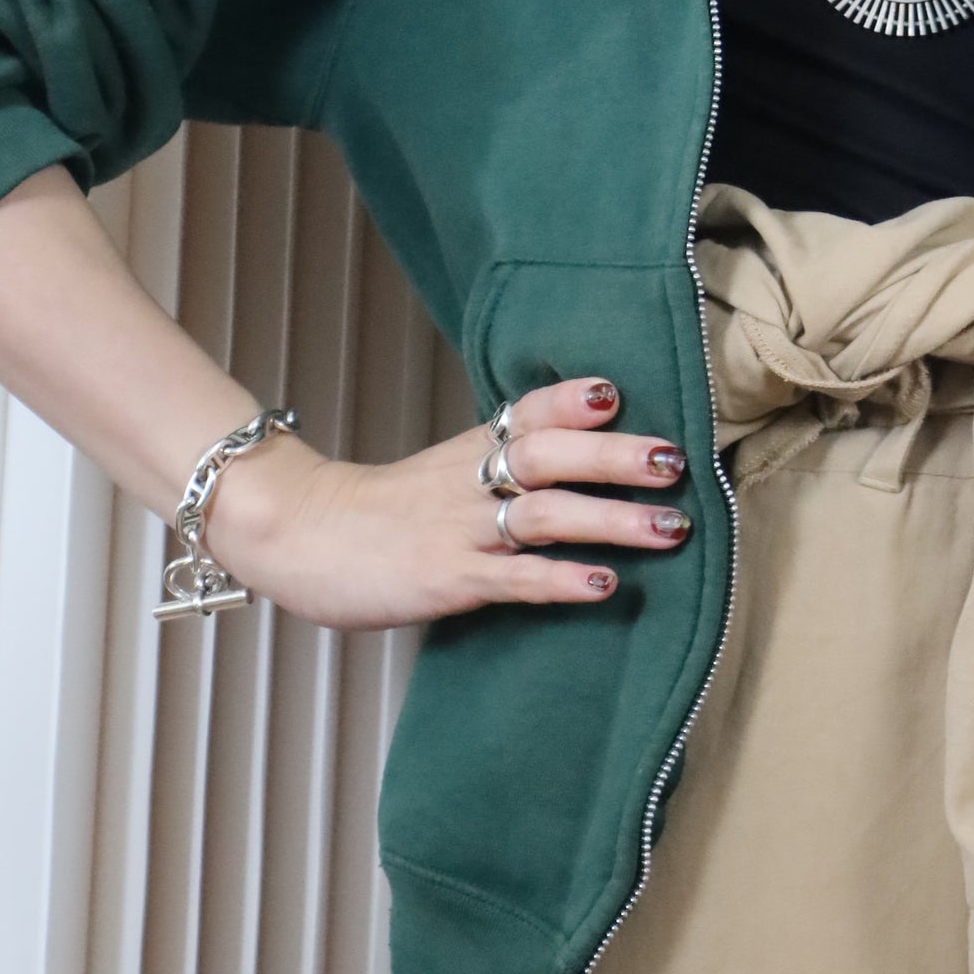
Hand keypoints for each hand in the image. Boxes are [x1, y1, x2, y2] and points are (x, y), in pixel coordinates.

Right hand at [201, 375, 695, 631]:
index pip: (529, 411)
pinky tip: (604, 584)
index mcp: (473, 449)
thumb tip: (584, 453)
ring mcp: (459, 530)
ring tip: (670, 527)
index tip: (621, 389)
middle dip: (616, 457)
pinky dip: (561, 579)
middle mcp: (471, 481)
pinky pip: (513, 578)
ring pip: (544, 515)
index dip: (573, 400)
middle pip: (549, 455)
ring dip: (612, 519)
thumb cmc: (382, 512)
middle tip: (675, 459)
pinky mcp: (447, 580)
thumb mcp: (445, 471)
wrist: (298, 538)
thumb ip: (505, 461)